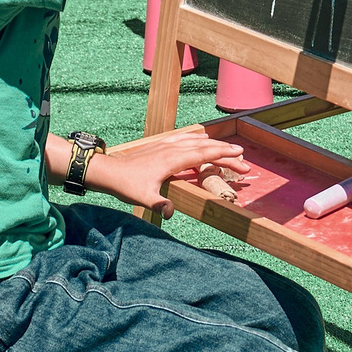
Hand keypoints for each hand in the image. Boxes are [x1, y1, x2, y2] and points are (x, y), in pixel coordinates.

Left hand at [91, 128, 254, 217]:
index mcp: (172, 160)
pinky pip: (184, 139)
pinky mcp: (160, 145)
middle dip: (224, 151)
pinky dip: (197, 138)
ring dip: (213, 143)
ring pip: (195, 140)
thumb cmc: (126, 185)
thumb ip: (159, 204)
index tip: (239, 154)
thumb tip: (170, 213)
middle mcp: (171, 149)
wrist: (109, 171)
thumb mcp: (143, 198)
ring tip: (227, 148)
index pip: (203, 154)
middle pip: (204, 146)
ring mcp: (165, 145)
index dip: (222, 154)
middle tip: (242, 158)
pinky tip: (200, 138)